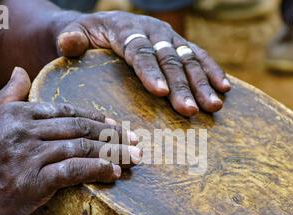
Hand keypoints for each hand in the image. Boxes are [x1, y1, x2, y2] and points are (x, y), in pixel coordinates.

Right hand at [0, 67, 140, 214]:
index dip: (95, 117)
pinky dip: (98, 170)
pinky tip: (114, 172)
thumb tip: (21, 71)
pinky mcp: (34, 182)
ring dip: (113, 151)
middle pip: (81, 127)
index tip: (115, 124)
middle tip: (135, 139)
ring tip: (134, 156)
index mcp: (19, 113)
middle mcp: (27, 131)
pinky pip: (74, 171)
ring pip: (82, 147)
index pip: (67, 111)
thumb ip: (6, 94)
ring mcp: (31, 156)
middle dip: (112, 133)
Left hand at [54, 11, 230, 116]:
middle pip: (169, 59)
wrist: (101, 24)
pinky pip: (199, 56)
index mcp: (126, 29)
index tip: (162, 94)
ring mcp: (168, 37)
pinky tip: (225, 88)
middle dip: (183, 86)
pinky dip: (213, 71)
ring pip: (189, 58)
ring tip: (214, 106)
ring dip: (204, 83)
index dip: (151, 72)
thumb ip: (70, 39)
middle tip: (192, 111)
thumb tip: (68, 43)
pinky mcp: (178, 44)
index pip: (139, 51)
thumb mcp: (72, 34)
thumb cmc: (85, 36)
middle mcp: (152, 30)